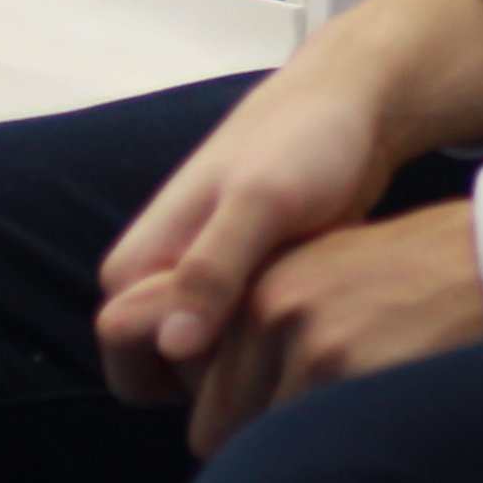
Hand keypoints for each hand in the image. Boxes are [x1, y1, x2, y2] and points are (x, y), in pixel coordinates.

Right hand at [93, 0, 482, 439]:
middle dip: (224, 378)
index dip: (182, 379)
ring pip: (213, 367)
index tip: (249, 349)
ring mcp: (203, 287)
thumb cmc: (305, 139)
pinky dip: (277, 344)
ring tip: (309, 316)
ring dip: (256, 360)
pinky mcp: (244, 290)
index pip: (129, 369)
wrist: (353, 103)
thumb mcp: (262, 200)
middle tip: (290, 333)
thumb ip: (213, 269)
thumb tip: (172, 346)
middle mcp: (160, 282)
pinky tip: (320, 313)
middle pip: (172, 378)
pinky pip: (246, 348)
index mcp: (137, 265)